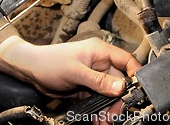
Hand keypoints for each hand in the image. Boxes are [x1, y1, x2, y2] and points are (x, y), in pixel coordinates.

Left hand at [0, 36, 140, 123]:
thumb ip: (98, 80)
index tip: (138, 92)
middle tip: (116, 114)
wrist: (31, 70)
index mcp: (100, 52)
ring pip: (111, 94)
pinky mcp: (87, 87)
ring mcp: (94, 76)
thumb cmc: (50, 62)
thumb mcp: (75, 71)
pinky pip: (100, 100)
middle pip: (121, 82)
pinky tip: (99, 118)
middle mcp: (99, 63)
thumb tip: (120, 87)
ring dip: (110, 108)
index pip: (126, 60)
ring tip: (105, 119)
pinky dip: (101, 110)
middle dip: (120, 99)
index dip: (135, 75)